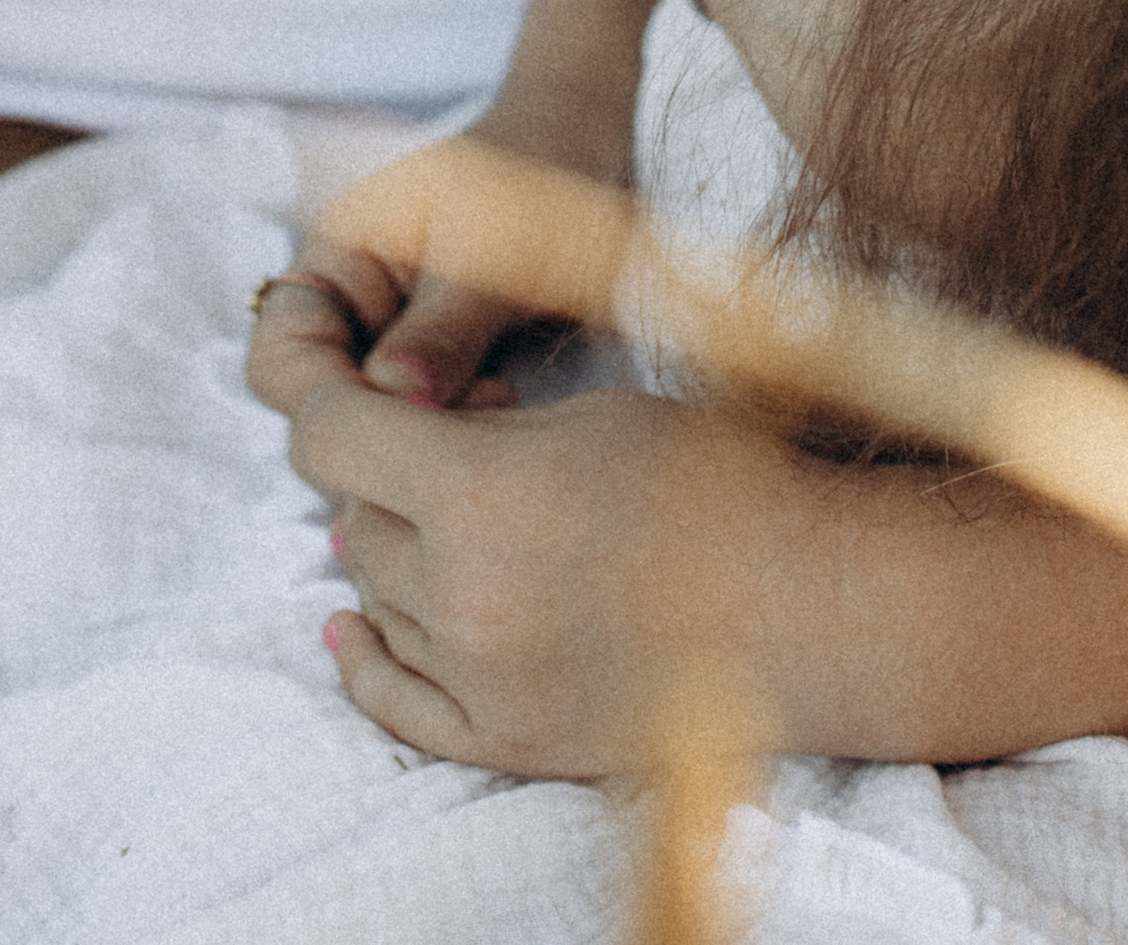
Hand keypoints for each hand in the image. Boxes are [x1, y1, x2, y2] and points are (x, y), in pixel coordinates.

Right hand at [246, 106, 619, 421]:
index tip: (406, 425)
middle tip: (471, 428)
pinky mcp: (437, 374)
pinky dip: (454, 442)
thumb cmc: (537, 176)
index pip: (279, 360)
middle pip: (317, 412)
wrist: (589, 151)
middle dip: (383, 435)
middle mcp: (351, 311)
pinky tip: (507, 420)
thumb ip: (443, 328)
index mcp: (336, 260)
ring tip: (501, 411)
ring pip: (372, 431)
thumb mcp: (493, 250)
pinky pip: (421, 430)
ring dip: (426, 445)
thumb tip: (395, 398)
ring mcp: (392, 346)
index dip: (324, 406)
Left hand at [291, 362, 797, 775]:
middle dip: (384, 474)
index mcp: (480, 495)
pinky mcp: (507, 741)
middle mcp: (465, 596)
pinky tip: (348, 626)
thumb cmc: (704, 485)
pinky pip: (396, 705)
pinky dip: (365, 659)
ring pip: (376, 598)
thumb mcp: (577, 415)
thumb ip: (469, 426)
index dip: (326, 399)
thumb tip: (391, 432)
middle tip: (448, 447)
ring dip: (396, 551)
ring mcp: (482, 680)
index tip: (344, 387)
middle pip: (355, 520)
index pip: (330, 436)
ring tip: (462, 516)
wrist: (801, 606)